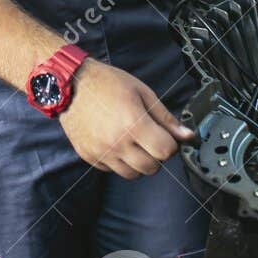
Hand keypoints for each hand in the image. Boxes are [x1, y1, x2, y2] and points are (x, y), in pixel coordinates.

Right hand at [58, 59, 195, 178]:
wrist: (70, 84)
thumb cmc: (107, 83)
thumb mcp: (142, 93)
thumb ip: (165, 118)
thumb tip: (187, 135)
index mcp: (133, 123)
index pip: (165, 152)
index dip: (170, 145)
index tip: (165, 136)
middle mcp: (117, 142)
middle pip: (151, 167)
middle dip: (156, 155)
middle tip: (149, 138)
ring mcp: (102, 151)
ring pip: (133, 174)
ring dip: (138, 162)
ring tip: (132, 141)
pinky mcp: (89, 156)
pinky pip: (112, 170)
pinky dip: (119, 161)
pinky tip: (115, 142)